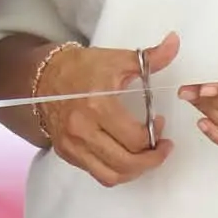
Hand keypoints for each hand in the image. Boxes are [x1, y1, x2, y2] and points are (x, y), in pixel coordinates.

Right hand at [37, 31, 178, 186]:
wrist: (43, 75)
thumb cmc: (82, 67)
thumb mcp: (117, 59)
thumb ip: (151, 57)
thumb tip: (175, 42)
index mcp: (97, 104)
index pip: (136, 138)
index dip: (156, 136)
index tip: (161, 124)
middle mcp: (82, 129)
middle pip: (127, 162)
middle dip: (152, 159)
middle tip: (161, 148)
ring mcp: (72, 144)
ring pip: (112, 176)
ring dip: (135, 171)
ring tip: (145, 157)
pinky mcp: (66, 152)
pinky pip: (98, 175)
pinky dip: (116, 172)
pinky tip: (125, 158)